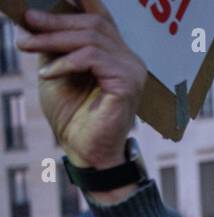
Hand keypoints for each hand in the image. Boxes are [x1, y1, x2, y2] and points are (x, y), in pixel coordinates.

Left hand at [19, 2, 146, 174]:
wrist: (85, 150)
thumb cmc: (73, 114)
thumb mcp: (57, 70)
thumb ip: (54, 45)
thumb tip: (33, 16)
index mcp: (116, 53)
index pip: (100, 16)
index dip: (79, 0)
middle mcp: (130, 58)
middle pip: (92, 24)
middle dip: (54, 20)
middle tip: (26, 21)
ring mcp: (132, 70)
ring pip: (90, 38)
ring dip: (53, 39)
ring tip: (26, 45)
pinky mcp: (128, 84)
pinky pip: (92, 58)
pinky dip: (65, 62)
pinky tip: (48, 73)